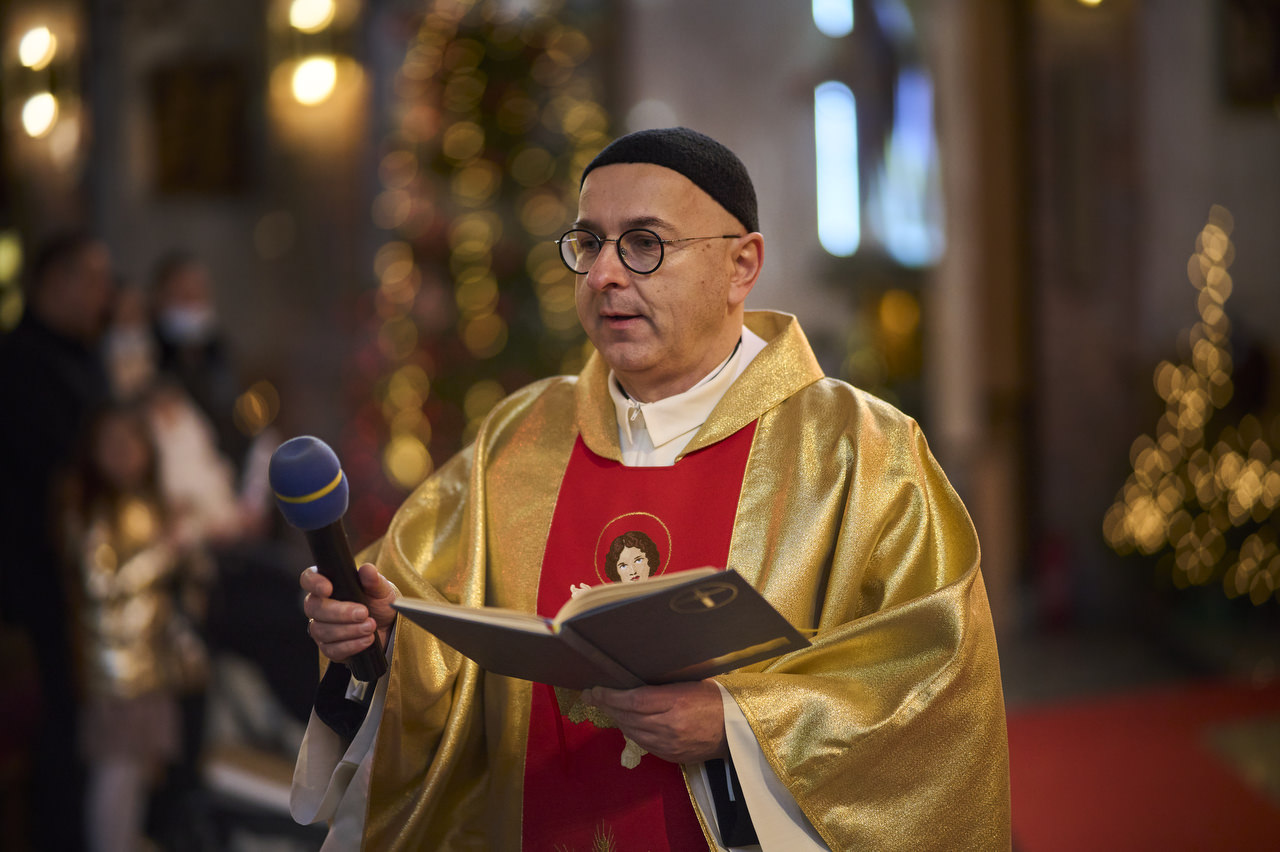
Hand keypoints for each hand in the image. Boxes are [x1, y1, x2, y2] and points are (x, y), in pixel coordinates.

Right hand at [301, 562, 397, 662]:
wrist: (390, 629)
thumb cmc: (380, 604)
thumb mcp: (382, 590)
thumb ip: (374, 580)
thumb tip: (367, 570)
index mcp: (329, 585)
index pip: (309, 579)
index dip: (314, 583)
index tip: (328, 589)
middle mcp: (320, 606)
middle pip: (313, 608)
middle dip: (339, 612)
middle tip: (363, 613)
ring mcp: (322, 628)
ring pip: (321, 630)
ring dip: (349, 630)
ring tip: (370, 626)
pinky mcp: (329, 648)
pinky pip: (332, 649)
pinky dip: (352, 645)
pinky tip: (367, 639)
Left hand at [582, 680, 726, 763]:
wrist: (737, 730)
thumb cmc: (715, 699)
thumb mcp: (690, 683)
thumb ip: (662, 686)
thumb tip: (633, 682)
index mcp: (676, 702)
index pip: (633, 700)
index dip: (610, 696)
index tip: (594, 690)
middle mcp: (670, 725)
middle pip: (628, 716)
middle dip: (607, 706)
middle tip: (593, 696)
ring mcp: (670, 744)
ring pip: (632, 732)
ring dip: (616, 719)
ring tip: (606, 707)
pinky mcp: (672, 756)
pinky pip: (643, 744)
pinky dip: (631, 732)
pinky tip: (626, 723)